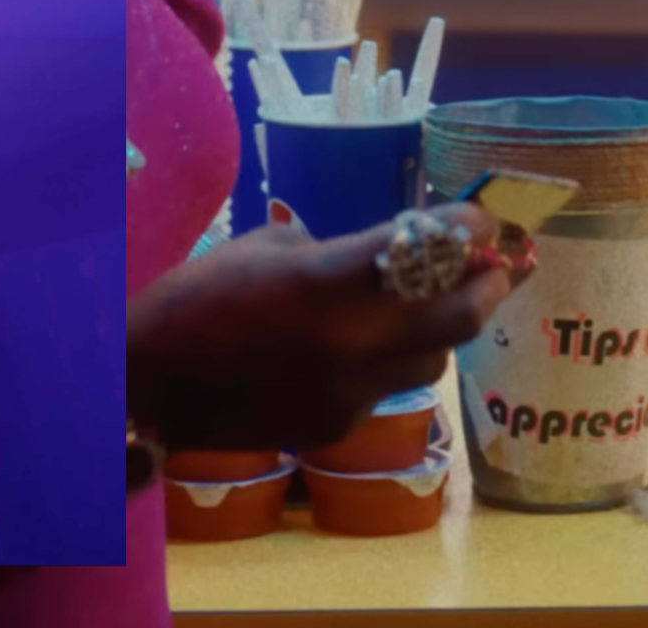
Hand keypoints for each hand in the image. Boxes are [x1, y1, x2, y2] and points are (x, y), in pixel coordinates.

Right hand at [129, 206, 528, 453]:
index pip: (425, 251)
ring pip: (430, 362)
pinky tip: (364, 350)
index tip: (484, 219)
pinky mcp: (334, 428)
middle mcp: (348, 341)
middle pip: (456, 317)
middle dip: (488, 287)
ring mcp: (346, 392)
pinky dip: (388, 365)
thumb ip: (336, 250)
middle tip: (501, 267)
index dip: (466, 233)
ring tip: (436, 305)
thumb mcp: (267, 247)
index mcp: (325, 281)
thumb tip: (391, 250)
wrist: (146, 385)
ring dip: (440, 331)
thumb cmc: (198, 298)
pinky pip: (385, 391)